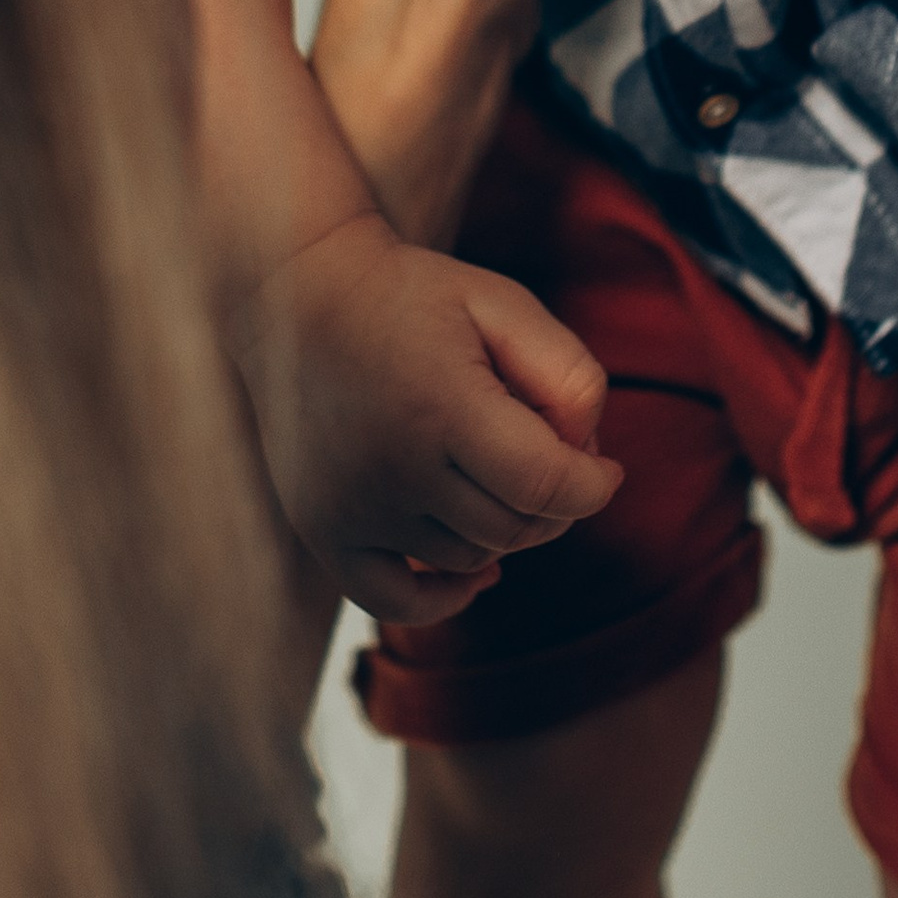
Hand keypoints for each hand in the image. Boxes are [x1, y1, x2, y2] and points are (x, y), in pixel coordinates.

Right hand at [249, 208, 618, 622]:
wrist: (295, 296)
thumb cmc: (412, 296)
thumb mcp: (503, 304)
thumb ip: (566, 370)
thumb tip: (586, 452)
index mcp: (445, 408)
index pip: (547, 486)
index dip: (593, 485)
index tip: (603, 469)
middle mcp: (395, 470)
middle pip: (514, 527)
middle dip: (553, 502)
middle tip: (546, 454)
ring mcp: (353, 508)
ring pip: (467, 558)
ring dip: (501, 528)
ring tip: (490, 468)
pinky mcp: (322, 529)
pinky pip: (393, 601)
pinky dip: (442, 599)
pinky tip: (477, 571)